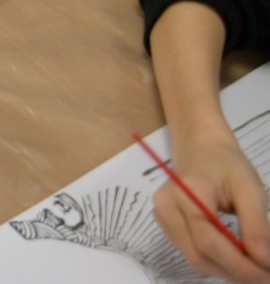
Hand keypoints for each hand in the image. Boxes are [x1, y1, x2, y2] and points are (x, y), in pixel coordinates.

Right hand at [154, 132, 269, 281]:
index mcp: (188, 192)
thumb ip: (257, 226)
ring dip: (225, 270)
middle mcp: (167, 205)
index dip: (239, 265)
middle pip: (198, 254)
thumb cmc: (227, 165)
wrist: (200, 149)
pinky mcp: (164, 223)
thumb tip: (264, 261)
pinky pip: (189, 252)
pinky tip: (234, 257)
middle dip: (234, 272)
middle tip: (265, 276)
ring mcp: (161, 215)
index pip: (208, 241)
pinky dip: (215, 262)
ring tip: (252, 268)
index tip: (267, 277)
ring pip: (193, 258)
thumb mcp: (250, 189)